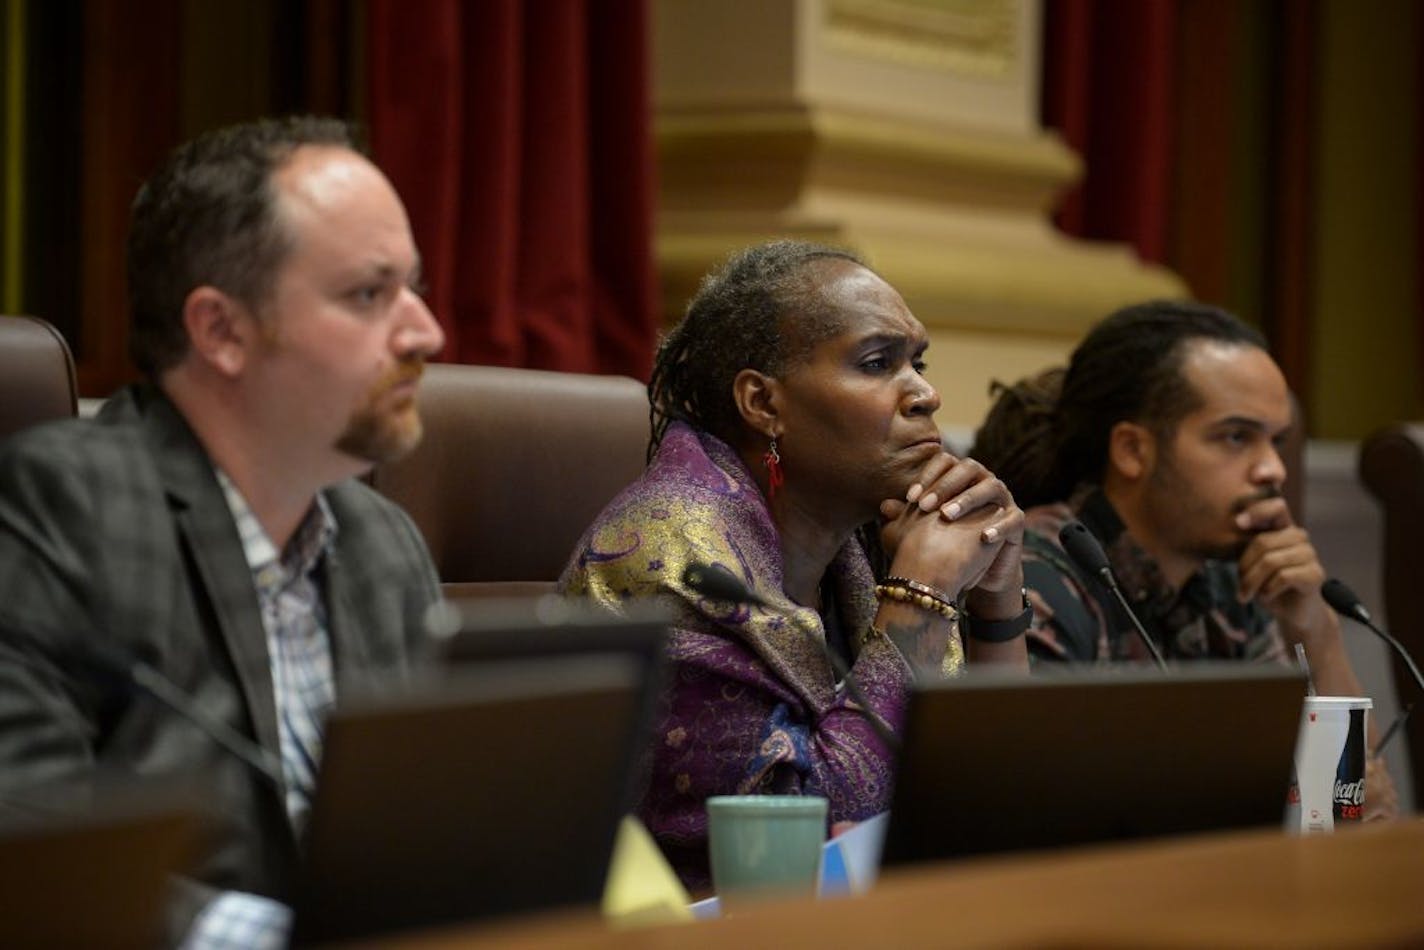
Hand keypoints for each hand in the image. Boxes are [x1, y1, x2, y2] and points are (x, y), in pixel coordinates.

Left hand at [879, 452, 1024, 606]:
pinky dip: (999, 526)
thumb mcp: (923, 531)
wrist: (976, 572)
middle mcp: (983, 481)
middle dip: (945, 485)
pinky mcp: (1017, 520)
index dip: (928, 475)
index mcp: (960, 477)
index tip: (910, 498)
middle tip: (924, 506)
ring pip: (992, 486)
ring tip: (947, 516)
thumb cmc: (946, 544)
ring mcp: (1003, 499)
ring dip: (968, 499)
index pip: (945, 462)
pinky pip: (1013, 518)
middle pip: (969, 468)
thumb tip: (884, 506)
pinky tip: (983, 537)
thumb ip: (906, 517)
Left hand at [1235, 494, 1330, 640]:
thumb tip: (1237, 522)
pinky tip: (1266, 597)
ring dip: (1252, 583)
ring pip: (1271, 561)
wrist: (1291, 613)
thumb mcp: (1252, 563)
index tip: (1238, 523)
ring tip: (1247, 595)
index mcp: (1282, 528)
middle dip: (1245, 568)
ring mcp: (1309, 554)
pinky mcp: (1315, 574)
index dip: (1258, 510)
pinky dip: (1268, 590)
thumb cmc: (1267, 585)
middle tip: (1240, 588)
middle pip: (1262, 542)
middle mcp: (1298, 537)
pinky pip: (1283, 576)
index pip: (1275, 507)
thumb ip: (1246, 545)